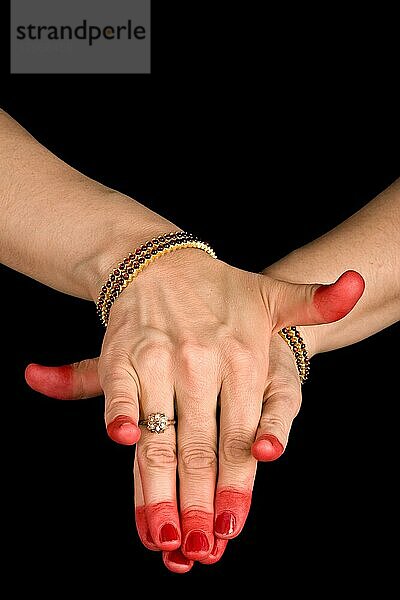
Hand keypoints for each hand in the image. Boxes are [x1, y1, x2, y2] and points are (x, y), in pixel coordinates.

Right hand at [25, 252, 363, 569]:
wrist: (164, 263)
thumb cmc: (222, 292)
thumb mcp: (275, 296)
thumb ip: (316, 303)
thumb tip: (358, 286)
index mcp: (246, 360)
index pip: (243, 437)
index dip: (238, 486)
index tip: (230, 527)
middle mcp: (205, 364)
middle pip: (203, 447)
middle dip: (199, 503)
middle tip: (197, 549)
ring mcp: (163, 359)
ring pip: (162, 433)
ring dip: (159, 486)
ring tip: (162, 532)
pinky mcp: (125, 353)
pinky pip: (122, 390)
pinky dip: (122, 415)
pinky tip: (124, 443)